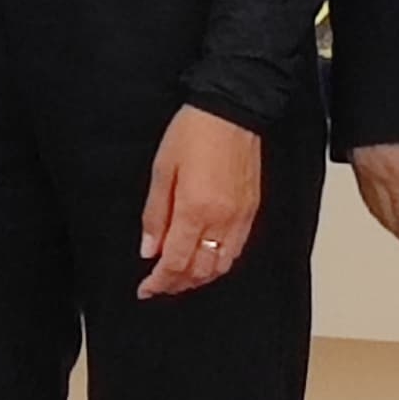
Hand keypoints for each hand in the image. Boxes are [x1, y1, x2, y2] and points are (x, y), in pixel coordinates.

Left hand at [138, 106, 265, 297]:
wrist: (231, 110)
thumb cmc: (195, 132)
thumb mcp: (162, 170)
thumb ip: (156, 215)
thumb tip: (149, 249)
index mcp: (196, 210)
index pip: (176, 262)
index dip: (159, 282)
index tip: (146, 289)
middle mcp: (222, 220)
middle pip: (200, 271)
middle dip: (178, 284)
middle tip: (159, 285)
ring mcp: (241, 217)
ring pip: (222, 265)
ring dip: (199, 278)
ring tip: (180, 277)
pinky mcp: (252, 210)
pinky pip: (237, 250)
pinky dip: (220, 263)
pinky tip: (207, 259)